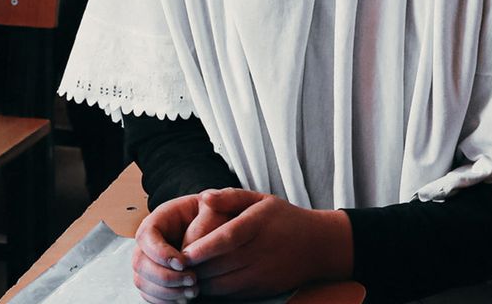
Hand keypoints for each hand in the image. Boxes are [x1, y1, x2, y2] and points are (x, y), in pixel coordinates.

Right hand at [132, 194, 203, 302]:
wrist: (214, 227)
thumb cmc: (211, 215)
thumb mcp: (211, 211)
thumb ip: (201, 227)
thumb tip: (187, 254)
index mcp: (157, 221)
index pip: (146, 237)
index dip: (161, 253)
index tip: (182, 263)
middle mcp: (148, 243)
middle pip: (140, 263)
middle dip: (166, 277)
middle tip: (192, 279)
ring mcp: (149, 262)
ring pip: (143, 282)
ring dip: (168, 292)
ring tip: (193, 290)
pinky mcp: (154, 280)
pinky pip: (149, 296)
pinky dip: (166, 301)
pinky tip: (185, 297)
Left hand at [179, 189, 352, 298]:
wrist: (318, 246)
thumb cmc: (282, 218)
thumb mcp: (259, 199)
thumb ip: (229, 196)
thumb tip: (203, 196)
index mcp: (258, 224)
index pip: (229, 238)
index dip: (205, 248)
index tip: (184, 253)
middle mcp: (261, 251)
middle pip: (222, 265)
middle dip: (195, 268)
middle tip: (173, 263)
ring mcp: (263, 274)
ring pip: (225, 284)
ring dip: (202, 281)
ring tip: (183, 273)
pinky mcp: (262, 289)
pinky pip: (233, 294)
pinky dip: (214, 291)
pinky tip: (202, 282)